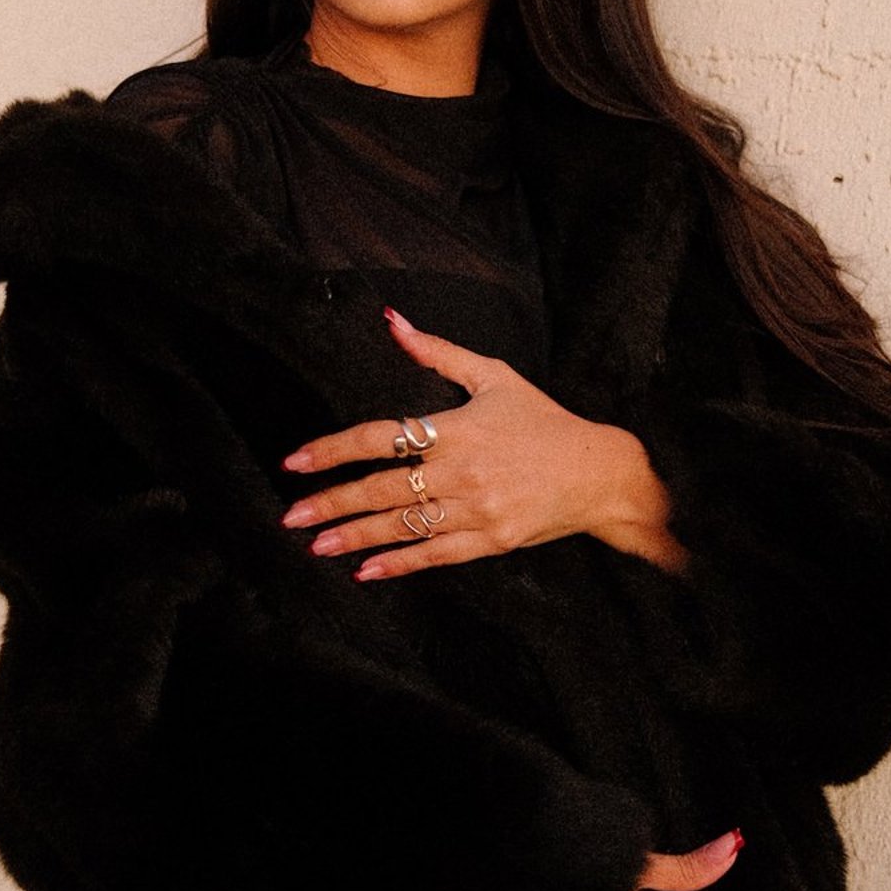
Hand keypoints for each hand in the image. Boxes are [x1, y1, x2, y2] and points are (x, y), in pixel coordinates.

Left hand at [281, 306, 682, 579]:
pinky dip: (399, 564)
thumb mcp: (494, 376)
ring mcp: (476, 509)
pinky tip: (365, 570)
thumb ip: (437, 352)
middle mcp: (462, 470)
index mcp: (456, 427)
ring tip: (317, 544)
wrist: (599, 472)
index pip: (380, 437)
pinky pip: (435, 555)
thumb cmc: (544, 421)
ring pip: (403, 525)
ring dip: (355, 536)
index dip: (334, 449)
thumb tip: (392, 320)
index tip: (297, 460)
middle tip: (291, 516)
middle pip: (382, 488)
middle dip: (331, 503)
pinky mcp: (491, 540)